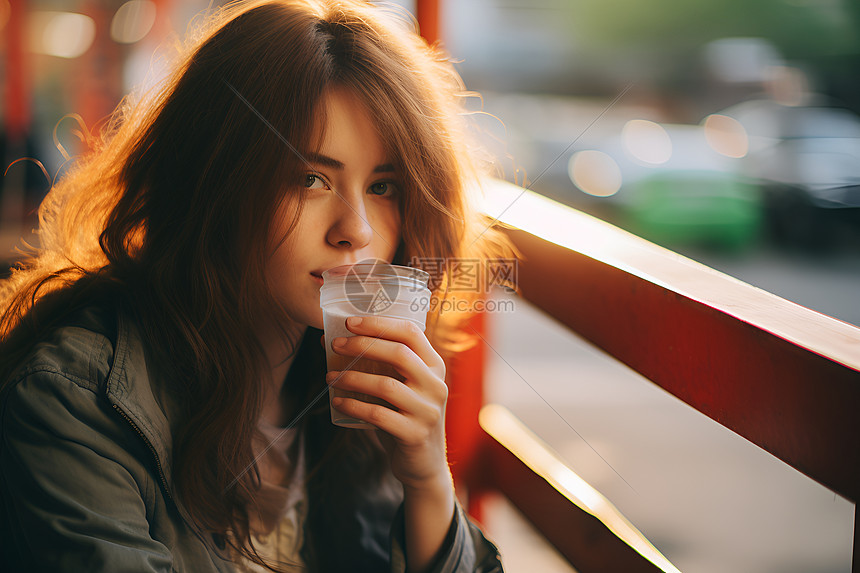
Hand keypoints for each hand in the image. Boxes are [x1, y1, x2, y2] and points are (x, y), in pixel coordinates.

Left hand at [326, 315, 449, 489]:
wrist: (423, 462)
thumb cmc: (404, 415)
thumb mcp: (402, 387)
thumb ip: (379, 364)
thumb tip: (331, 340)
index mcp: (434, 366)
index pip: (411, 332)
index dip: (380, 323)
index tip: (350, 322)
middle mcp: (436, 385)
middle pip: (400, 354)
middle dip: (363, 345)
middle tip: (336, 345)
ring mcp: (427, 411)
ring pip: (386, 385)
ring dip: (352, 378)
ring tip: (330, 377)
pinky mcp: (414, 434)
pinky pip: (378, 415)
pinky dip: (353, 406)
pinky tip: (338, 402)